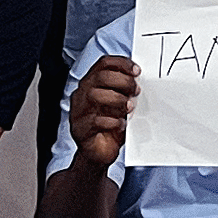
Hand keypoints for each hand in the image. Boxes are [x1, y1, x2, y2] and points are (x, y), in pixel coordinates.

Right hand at [67, 55, 139, 171]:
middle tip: (136, 91)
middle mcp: (82, 94)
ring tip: (130, 108)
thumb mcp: (120, 105)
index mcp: (91, 84)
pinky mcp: (79, 129)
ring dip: (118, 100)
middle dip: (123, 82)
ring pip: (95, 95)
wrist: (99, 153)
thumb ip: (126, 92)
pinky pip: (95, 121)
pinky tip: (121, 125)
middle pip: (100, 77)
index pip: (103, 64)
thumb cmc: (110, 126)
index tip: (137, 71)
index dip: (122, 64)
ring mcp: (78, 112)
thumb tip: (139, 81)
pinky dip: (112, 121)